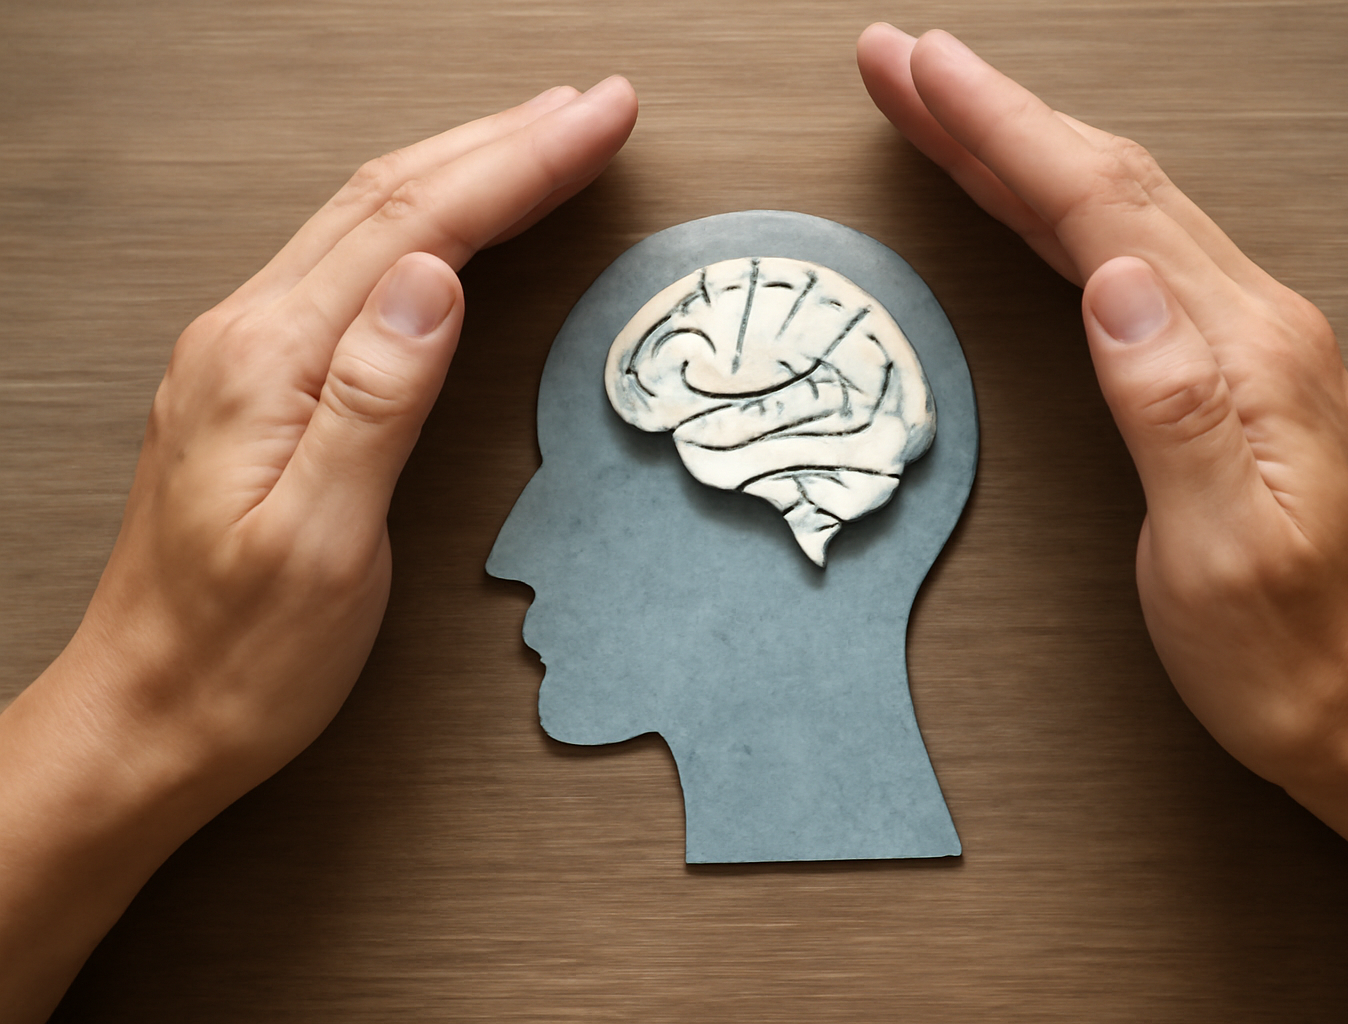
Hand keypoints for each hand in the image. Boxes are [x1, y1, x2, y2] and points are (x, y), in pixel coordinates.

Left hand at [0, 77, 637, 1022]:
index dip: (520, 165)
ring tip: (543, 136)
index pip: (417, 228)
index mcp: (268, 361)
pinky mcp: (258, 384)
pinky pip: (350, 267)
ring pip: (368, 223)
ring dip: (465, 167)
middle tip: (596, 107)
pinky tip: (455, 224)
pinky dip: (424, 222)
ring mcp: (246, 355)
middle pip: (390, 198)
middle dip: (503, 140)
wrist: (147, 717)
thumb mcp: (323, 542)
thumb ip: (377, 400)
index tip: (600, 122)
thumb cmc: (237, 656)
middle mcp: (248, 336)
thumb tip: (433, 280)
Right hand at [857, 23, 1347, 1019]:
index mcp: (1242, 353)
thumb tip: (1113, 285)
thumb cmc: (1297, 654)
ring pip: (1120, 212)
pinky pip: (1133, 259)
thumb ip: (1172, 404)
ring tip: (947, 111)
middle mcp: (1253, 328)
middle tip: (905, 66)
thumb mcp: (1223, 548)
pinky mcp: (1231, 378)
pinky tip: (1036, 212)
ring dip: (1025, 150)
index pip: (1102, 208)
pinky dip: (1064, 214)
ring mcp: (1247, 347)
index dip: (1002, 131)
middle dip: (996, 113)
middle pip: (1106, 184)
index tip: (922, 73)